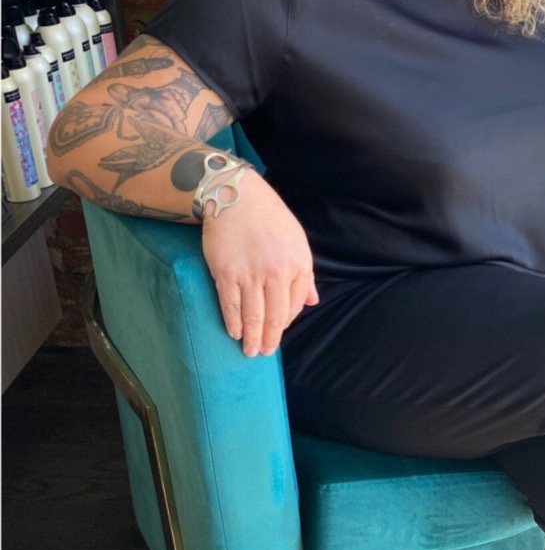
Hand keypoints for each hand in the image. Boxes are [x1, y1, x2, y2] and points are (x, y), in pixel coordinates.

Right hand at [201, 170, 318, 356]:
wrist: (238, 197)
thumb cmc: (269, 219)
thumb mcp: (297, 241)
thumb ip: (304, 275)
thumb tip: (312, 302)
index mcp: (299, 264)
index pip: (294, 305)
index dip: (286, 322)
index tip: (279, 331)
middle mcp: (277, 272)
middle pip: (275, 317)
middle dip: (270, 338)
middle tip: (264, 352)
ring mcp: (251, 274)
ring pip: (253, 316)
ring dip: (252, 338)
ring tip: (250, 350)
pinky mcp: (227, 274)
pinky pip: (231, 307)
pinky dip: (233, 324)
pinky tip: (234, 332)